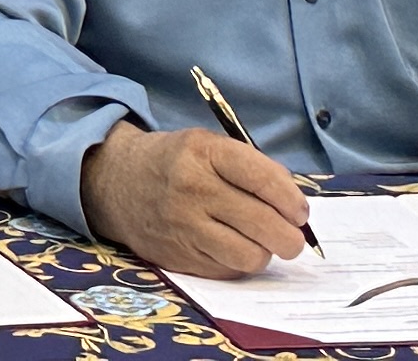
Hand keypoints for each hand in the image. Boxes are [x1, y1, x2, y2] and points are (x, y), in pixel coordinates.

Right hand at [77, 122, 310, 278]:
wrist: (117, 181)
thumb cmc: (176, 162)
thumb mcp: (208, 146)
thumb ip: (251, 169)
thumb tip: (294, 206)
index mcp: (203, 151)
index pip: (262, 178)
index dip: (291, 199)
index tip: (300, 211)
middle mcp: (192, 188)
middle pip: (262, 223)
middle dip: (290, 236)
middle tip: (292, 236)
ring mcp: (184, 226)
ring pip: (250, 255)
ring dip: (265, 252)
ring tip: (261, 242)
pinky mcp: (178, 257)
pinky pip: (228, 271)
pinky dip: (239, 263)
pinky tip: (233, 248)